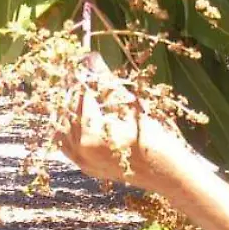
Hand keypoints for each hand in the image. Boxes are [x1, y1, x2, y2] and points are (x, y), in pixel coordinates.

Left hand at [54, 58, 197, 189]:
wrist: (166, 172)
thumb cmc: (153, 137)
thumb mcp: (129, 105)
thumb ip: (106, 82)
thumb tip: (90, 57)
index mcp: (92, 135)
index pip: (77, 99)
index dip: (79, 78)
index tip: (80, 64)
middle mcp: (82, 152)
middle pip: (65, 114)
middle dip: (70, 92)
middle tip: (74, 75)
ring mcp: (83, 162)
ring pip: (61, 132)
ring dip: (65, 111)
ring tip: (73, 93)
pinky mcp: (87, 168)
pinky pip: (67, 147)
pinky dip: (67, 129)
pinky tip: (74, 116)